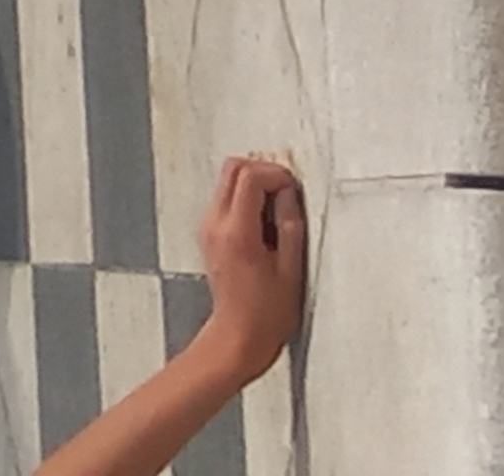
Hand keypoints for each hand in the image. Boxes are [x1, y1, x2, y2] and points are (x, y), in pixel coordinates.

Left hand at [199, 153, 306, 363]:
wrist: (239, 335)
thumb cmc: (267, 312)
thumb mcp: (292, 268)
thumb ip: (290, 224)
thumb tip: (289, 193)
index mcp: (236, 232)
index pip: (249, 176)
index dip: (277, 175)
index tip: (295, 190)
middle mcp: (215, 224)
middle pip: (232, 169)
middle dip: (264, 172)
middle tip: (289, 195)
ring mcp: (208, 228)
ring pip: (227, 181)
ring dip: (256, 186)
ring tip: (280, 217)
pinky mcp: (209, 234)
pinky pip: (226, 200)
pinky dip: (248, 200)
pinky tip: (267, 227)